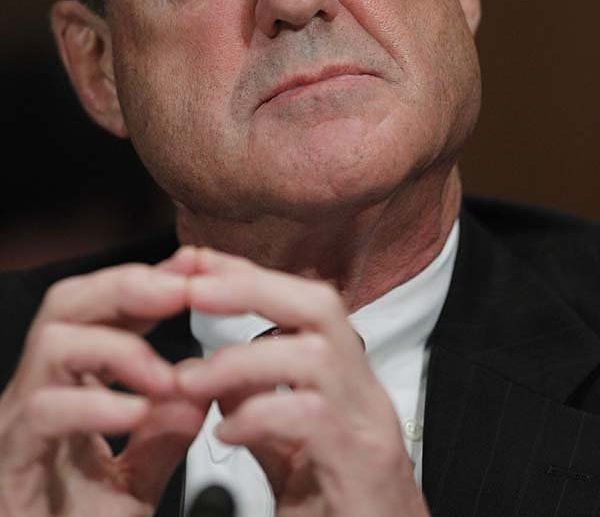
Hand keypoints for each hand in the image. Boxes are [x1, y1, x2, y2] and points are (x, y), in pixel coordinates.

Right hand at [0, 253, 205, 516]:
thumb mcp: (135, 481)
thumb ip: (164, 436)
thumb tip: (200, 391)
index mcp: (67, 385)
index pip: (102, 309)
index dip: (149, 282)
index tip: (196, 266)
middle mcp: (36, 393)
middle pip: (68, 304)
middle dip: (128, 285)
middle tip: (182, 289)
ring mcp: (16, 424)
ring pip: (52, 343)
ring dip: (119, 345)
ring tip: (166, 373)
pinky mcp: (8, 463)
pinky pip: (44, 413)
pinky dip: (96, 404)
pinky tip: (136, 412)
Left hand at [177, 248, 429, 516]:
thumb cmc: (336, 513)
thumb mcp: (288, 455)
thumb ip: (258, 410)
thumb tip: (217, 377)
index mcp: (346, 382)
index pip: (301, 303)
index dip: (249, 275)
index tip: (197, 262)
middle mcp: (365, 393)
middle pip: (320, 306)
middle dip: (253, 287)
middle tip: (193, 288)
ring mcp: (369, 426)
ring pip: (314, 356)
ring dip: (241, 359)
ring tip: (188, 380)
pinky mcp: (365, 466)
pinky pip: (313, 418)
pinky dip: (260, 416)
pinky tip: (224, 434)